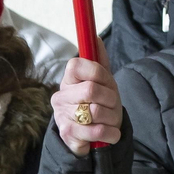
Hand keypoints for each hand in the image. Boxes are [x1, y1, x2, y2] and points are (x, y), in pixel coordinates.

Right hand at [51, 40, 122, 156]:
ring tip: (111, 119)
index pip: (77, 65)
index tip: (107, 82)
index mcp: (69, 79)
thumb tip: (96, 38)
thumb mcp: (103, 81)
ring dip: (112, 117)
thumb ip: (100, 60)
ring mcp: (62, 115)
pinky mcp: (68, 134)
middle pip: (90, 89)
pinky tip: (111, 133)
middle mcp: (60, 96)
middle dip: (110, 98)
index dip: (98, 73)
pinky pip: (96, 131)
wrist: (93, 136)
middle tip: (113, 104)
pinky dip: (111, 133)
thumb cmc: (100, 103)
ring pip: (95, 111)